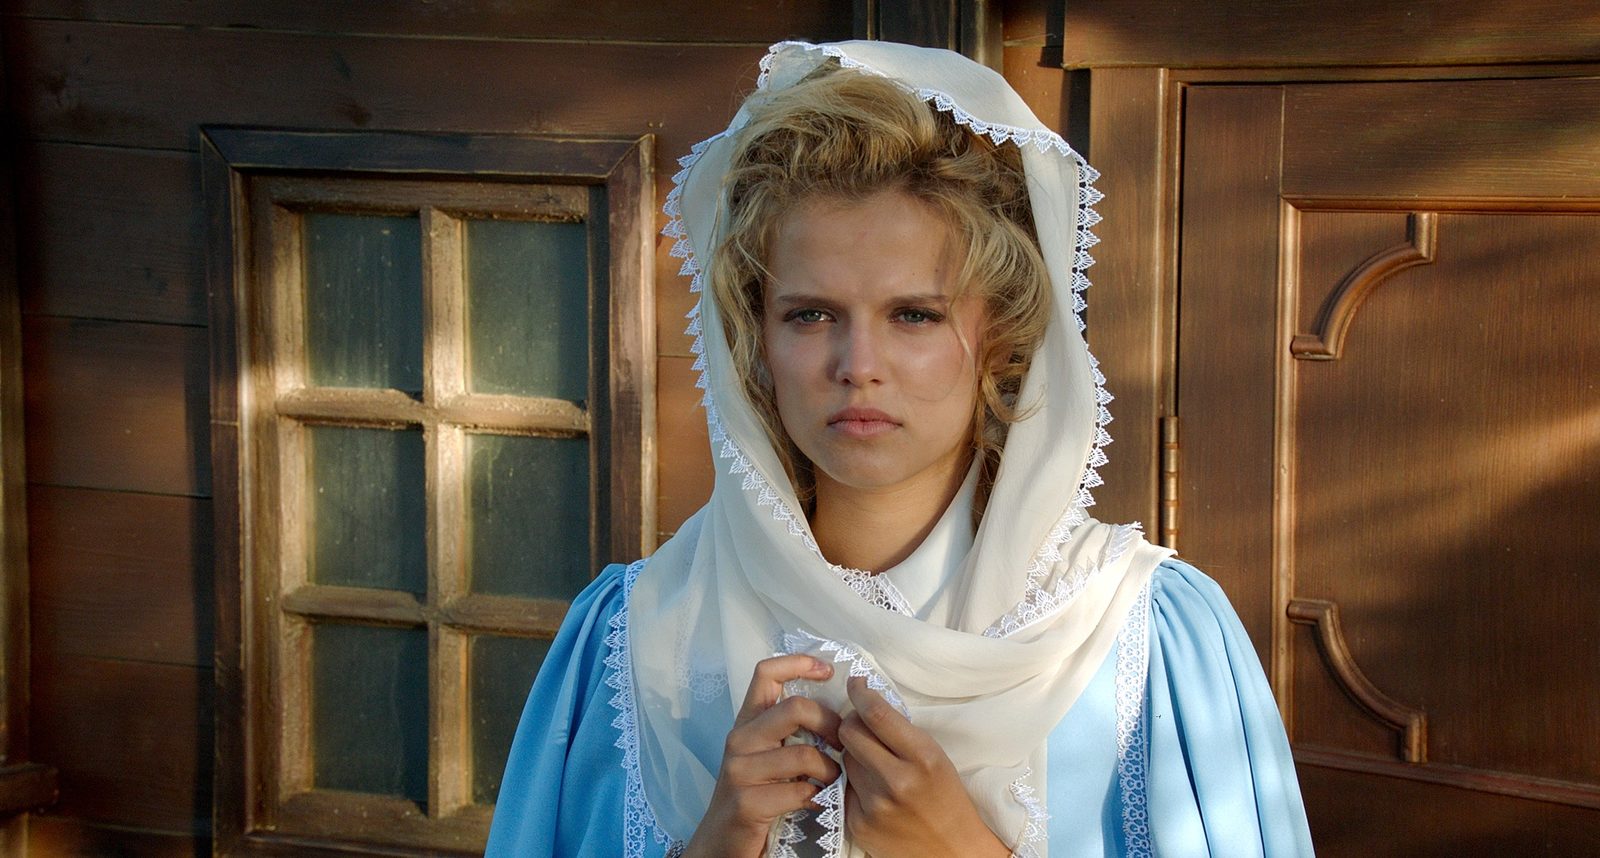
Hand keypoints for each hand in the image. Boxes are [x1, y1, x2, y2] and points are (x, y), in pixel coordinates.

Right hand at [683, 655, 842, 857]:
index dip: (799, 663)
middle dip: (831, 724)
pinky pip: (800, 790)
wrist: (721, 843)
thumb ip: (790, 731)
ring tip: (832, 780)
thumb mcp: (767, 756)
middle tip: (844, 744)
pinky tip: (816, 803)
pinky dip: (818, 797)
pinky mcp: (747, 802)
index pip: (766, 673)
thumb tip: (839, 709)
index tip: (828, 671)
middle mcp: (739, 740)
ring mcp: (740, 771)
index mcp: (746, 723)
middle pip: (795, 708)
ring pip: (804, 754)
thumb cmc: (755, 795)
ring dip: (830, 770)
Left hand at [839, 677, 1011, 857]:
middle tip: (862, 725)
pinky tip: (874, 792)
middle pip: (849, 733)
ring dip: (855, 756)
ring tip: (876, 766)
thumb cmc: (947, 798)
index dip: (860, 693)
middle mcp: (896, 781)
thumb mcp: (936, 757)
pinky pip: (844, 788)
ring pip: (844, 759)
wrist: (953, 851)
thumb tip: (866, 704)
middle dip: (852, 723)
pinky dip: (854, 784)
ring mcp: (874, 805)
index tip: (856, 683)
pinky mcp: (858, 824)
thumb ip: (901, 733)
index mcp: (922, 757)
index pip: (876, 714)